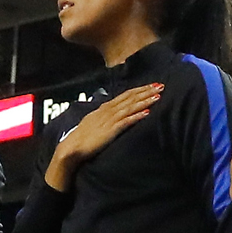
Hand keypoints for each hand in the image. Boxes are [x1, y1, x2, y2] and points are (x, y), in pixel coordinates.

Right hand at [45, 83, 163, 190]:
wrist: (71, 148)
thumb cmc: (82, 137)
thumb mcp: (94, 122)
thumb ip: (104, 116)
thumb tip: (113, 112)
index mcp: (104, 108)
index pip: (124, 95)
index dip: (138, 89)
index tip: (151, 85)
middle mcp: (107, 111)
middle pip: (129, 98)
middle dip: (145, 91)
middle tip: (160, 85)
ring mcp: (108, 120)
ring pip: (129, 107)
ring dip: (144, 101)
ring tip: (157, 96)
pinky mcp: (110, 131)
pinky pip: (125, 122)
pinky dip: (136, 116)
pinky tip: (147, 113)